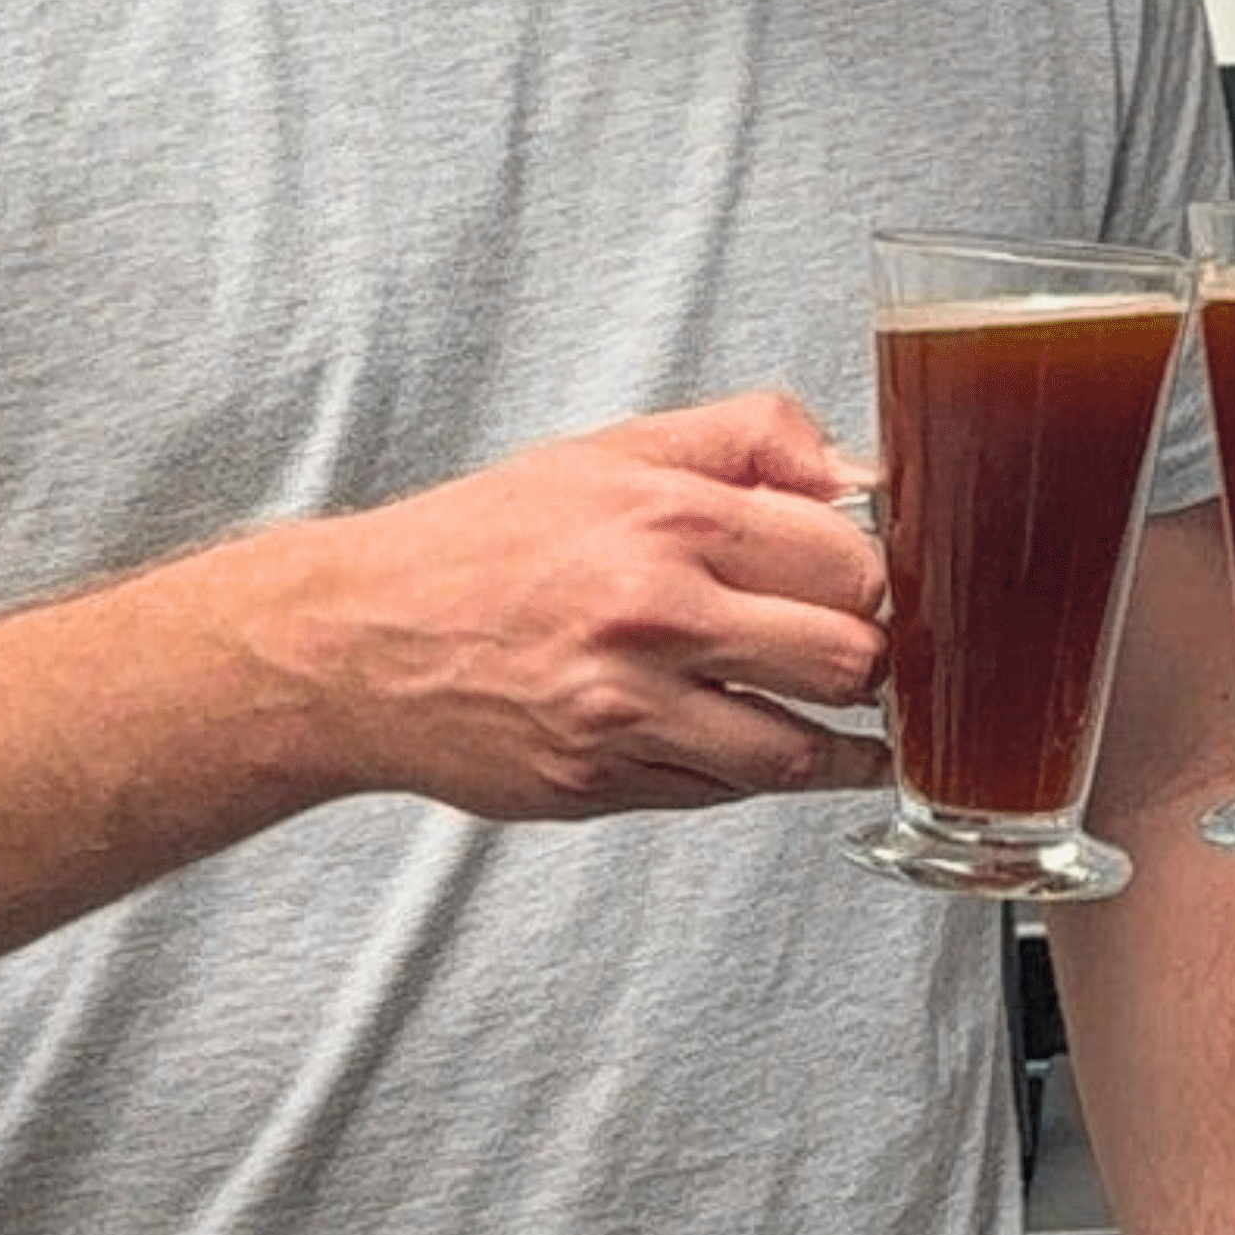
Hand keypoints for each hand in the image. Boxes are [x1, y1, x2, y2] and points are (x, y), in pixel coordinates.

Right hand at [270, 391, 893, 818]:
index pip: (853, 562)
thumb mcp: (616, 452)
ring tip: (847, 725)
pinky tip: (756, 743)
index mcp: (670, 518)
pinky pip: (725, 793)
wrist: (353, 639)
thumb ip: (749, 441)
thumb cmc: (485, 542)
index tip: (878, 590)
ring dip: (841, 746)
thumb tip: (860, 470)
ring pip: (801, 752)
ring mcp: (626, 709)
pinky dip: (755, 774)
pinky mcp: (599, 782)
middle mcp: (653, 614)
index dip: (882, 580)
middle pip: (850, 661)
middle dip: (874, 665)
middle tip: (867, 658)